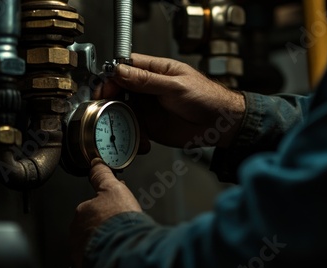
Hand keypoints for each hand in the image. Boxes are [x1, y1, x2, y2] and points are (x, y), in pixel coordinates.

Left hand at [70, 158, 141, 267]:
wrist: (124, 248)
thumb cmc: (119, 220)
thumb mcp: (113, 188)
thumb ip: (102, 175)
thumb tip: (96, 163)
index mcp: (82, 210)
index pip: (92, 206)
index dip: (105, 207)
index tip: (113, 210)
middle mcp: (77, 229)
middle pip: (91, 224)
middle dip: (102, 224)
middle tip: (119, 225)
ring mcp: (80, 248)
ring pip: (92, 241)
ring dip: (102, 239)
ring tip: (118, 239)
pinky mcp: (85, 263)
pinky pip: (94, 256)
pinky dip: (102, 253)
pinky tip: (113, 250)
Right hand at [93, 53, 244, 148]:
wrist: (221, 124)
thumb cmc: (207, 98)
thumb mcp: (176, 86)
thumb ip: (147, 80)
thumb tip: (120, 71)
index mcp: (156, 71)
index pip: (125, 67)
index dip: (112, 76)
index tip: (105, 87)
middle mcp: (149, 88)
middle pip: (119, 89)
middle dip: (110, 99)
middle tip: (105, 109)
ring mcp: (149, 107)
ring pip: (123, 110)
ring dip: (119, 120)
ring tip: (120, 127)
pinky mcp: (151, 126)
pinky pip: (134, 129)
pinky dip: (132, 136)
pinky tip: (139, 141)